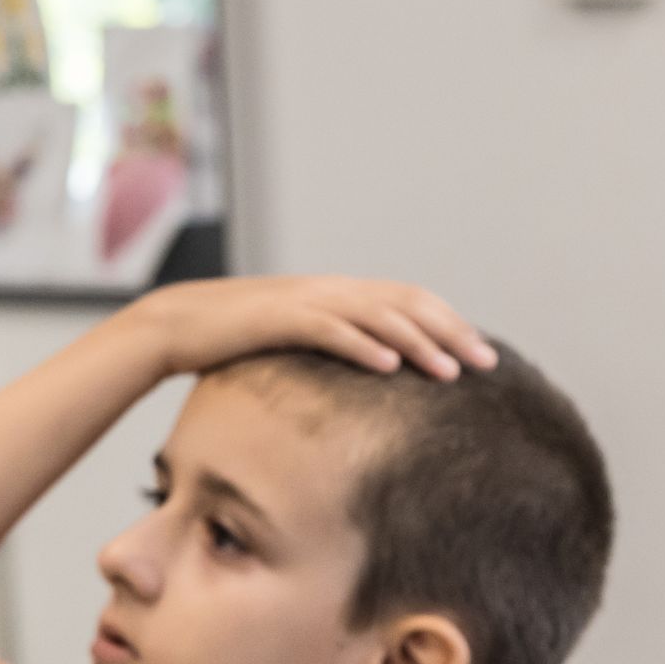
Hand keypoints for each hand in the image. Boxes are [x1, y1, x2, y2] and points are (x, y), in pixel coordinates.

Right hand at [135, 276, 493, 382]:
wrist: (177, 325)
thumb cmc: (238, 341)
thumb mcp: (300, 342)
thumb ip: (339, 348)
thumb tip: (378, 374)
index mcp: (340, 293)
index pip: (410, 300)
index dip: (451, 322)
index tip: (482, 354)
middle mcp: (331, 290)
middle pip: (407, 304)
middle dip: (451, 332)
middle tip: (487, 363)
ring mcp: (306, 300)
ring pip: (376, 315)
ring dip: (417, 343)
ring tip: (449, 372)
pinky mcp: (277, 318)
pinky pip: (328, 330)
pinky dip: (361, 345)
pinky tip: (389, 365)